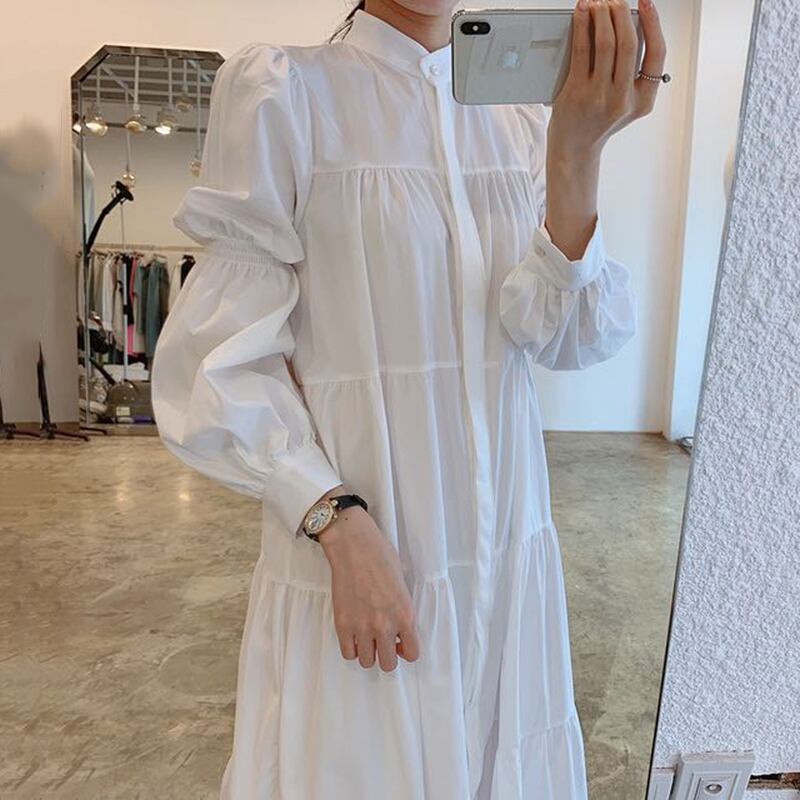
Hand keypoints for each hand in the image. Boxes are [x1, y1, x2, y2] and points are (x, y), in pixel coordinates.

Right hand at [315, 491, 420, 671]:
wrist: (354, 545)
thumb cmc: (381, 557)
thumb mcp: (403, 585)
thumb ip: (402, 610)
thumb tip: (399, 629)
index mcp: (405, 615)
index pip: (412, 653)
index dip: (406, 650)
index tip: (400, 643)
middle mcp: (385, 626)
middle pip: (388, 664)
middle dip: (387, 654)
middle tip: (382, 641)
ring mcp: (362, 627)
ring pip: (367, 662)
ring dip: (368, 651)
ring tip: (366, 636)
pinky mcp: (342, 624)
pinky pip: (348, 653)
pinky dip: (351, 647)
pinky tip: (353, 634)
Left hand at [549, 0, 667, 158]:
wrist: (574, 149)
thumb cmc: (597, 123)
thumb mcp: (625, 103)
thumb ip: (632, 74)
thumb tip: (629, 28)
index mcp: (643, 100)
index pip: (657, 53)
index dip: (653, 23)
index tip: (645, 3)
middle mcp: (624, 99)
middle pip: (630, 44)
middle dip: (622, 14)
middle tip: (615, 0)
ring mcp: (600, 97)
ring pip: (607, 44)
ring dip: (603, 16)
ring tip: (598, 3)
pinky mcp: (577, 93)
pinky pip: (582, 51)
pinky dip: (582, 27)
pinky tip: (582, 15)